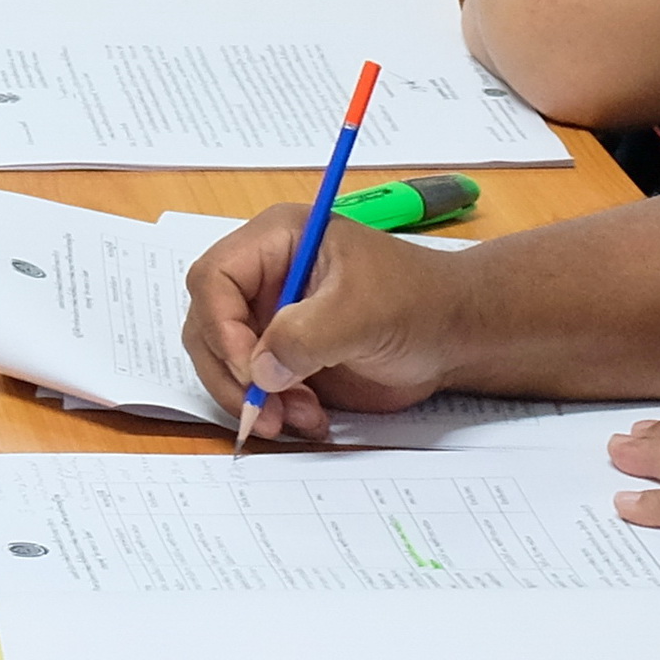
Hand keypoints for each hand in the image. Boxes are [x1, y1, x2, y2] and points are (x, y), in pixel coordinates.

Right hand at [178, 206, 472, 442]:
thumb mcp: (364, 311)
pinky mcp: (281, 356)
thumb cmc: (418, 302)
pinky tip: (310, 418)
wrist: (452, 336)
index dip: (221, 328)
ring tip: (301, 416)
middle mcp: (263, 276)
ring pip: (222, 363)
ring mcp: (269, 318)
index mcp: (277, 241)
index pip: (214, 278)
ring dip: (253, 399)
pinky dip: (271, 410)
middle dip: (233, 374)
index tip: (252, 372)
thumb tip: (259, 370)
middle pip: (207, 325)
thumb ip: (308, 335)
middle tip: (268, 412)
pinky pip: (251, 388)